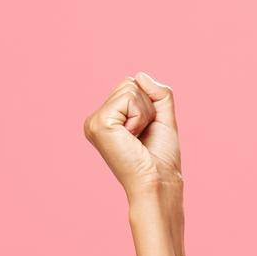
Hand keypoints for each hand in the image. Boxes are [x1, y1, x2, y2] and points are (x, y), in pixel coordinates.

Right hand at [82, 71, 181, 198]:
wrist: (159, 181)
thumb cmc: (161, 157)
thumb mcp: (162, 118)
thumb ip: (157, 94)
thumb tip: (140, 74)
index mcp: (107, 119)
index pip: (131, 86)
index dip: (149, 104)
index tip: (146, 131)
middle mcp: (96, 119)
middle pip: (129, 84)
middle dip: (147, 107)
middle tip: (143, 135)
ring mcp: (94, 121)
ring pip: (130, 88)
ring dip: (145, 113)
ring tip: (138, 137)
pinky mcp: (99, 123)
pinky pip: (128, 98)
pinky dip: (140, 116)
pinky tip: (133, 137)